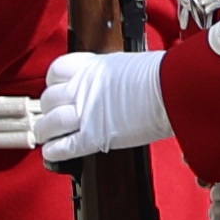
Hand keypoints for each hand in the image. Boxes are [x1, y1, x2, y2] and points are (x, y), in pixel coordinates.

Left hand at [34, 48, 168, 161]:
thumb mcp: (129, 66)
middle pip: (48, 99)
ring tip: (48, 137)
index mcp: (92, 67)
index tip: (57, 89)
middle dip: (48, 109)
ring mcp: (86, 113)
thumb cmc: (163, 76)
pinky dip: (55, 152)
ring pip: (49, 124)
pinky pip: (64, 146)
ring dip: (46, 132)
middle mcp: (83, 88)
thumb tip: (114, 85)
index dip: (53, 83)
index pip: (56, 71)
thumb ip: (112, 76)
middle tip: (53, 116)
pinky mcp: (94, 136)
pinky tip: (52, 153)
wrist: (173, 89)